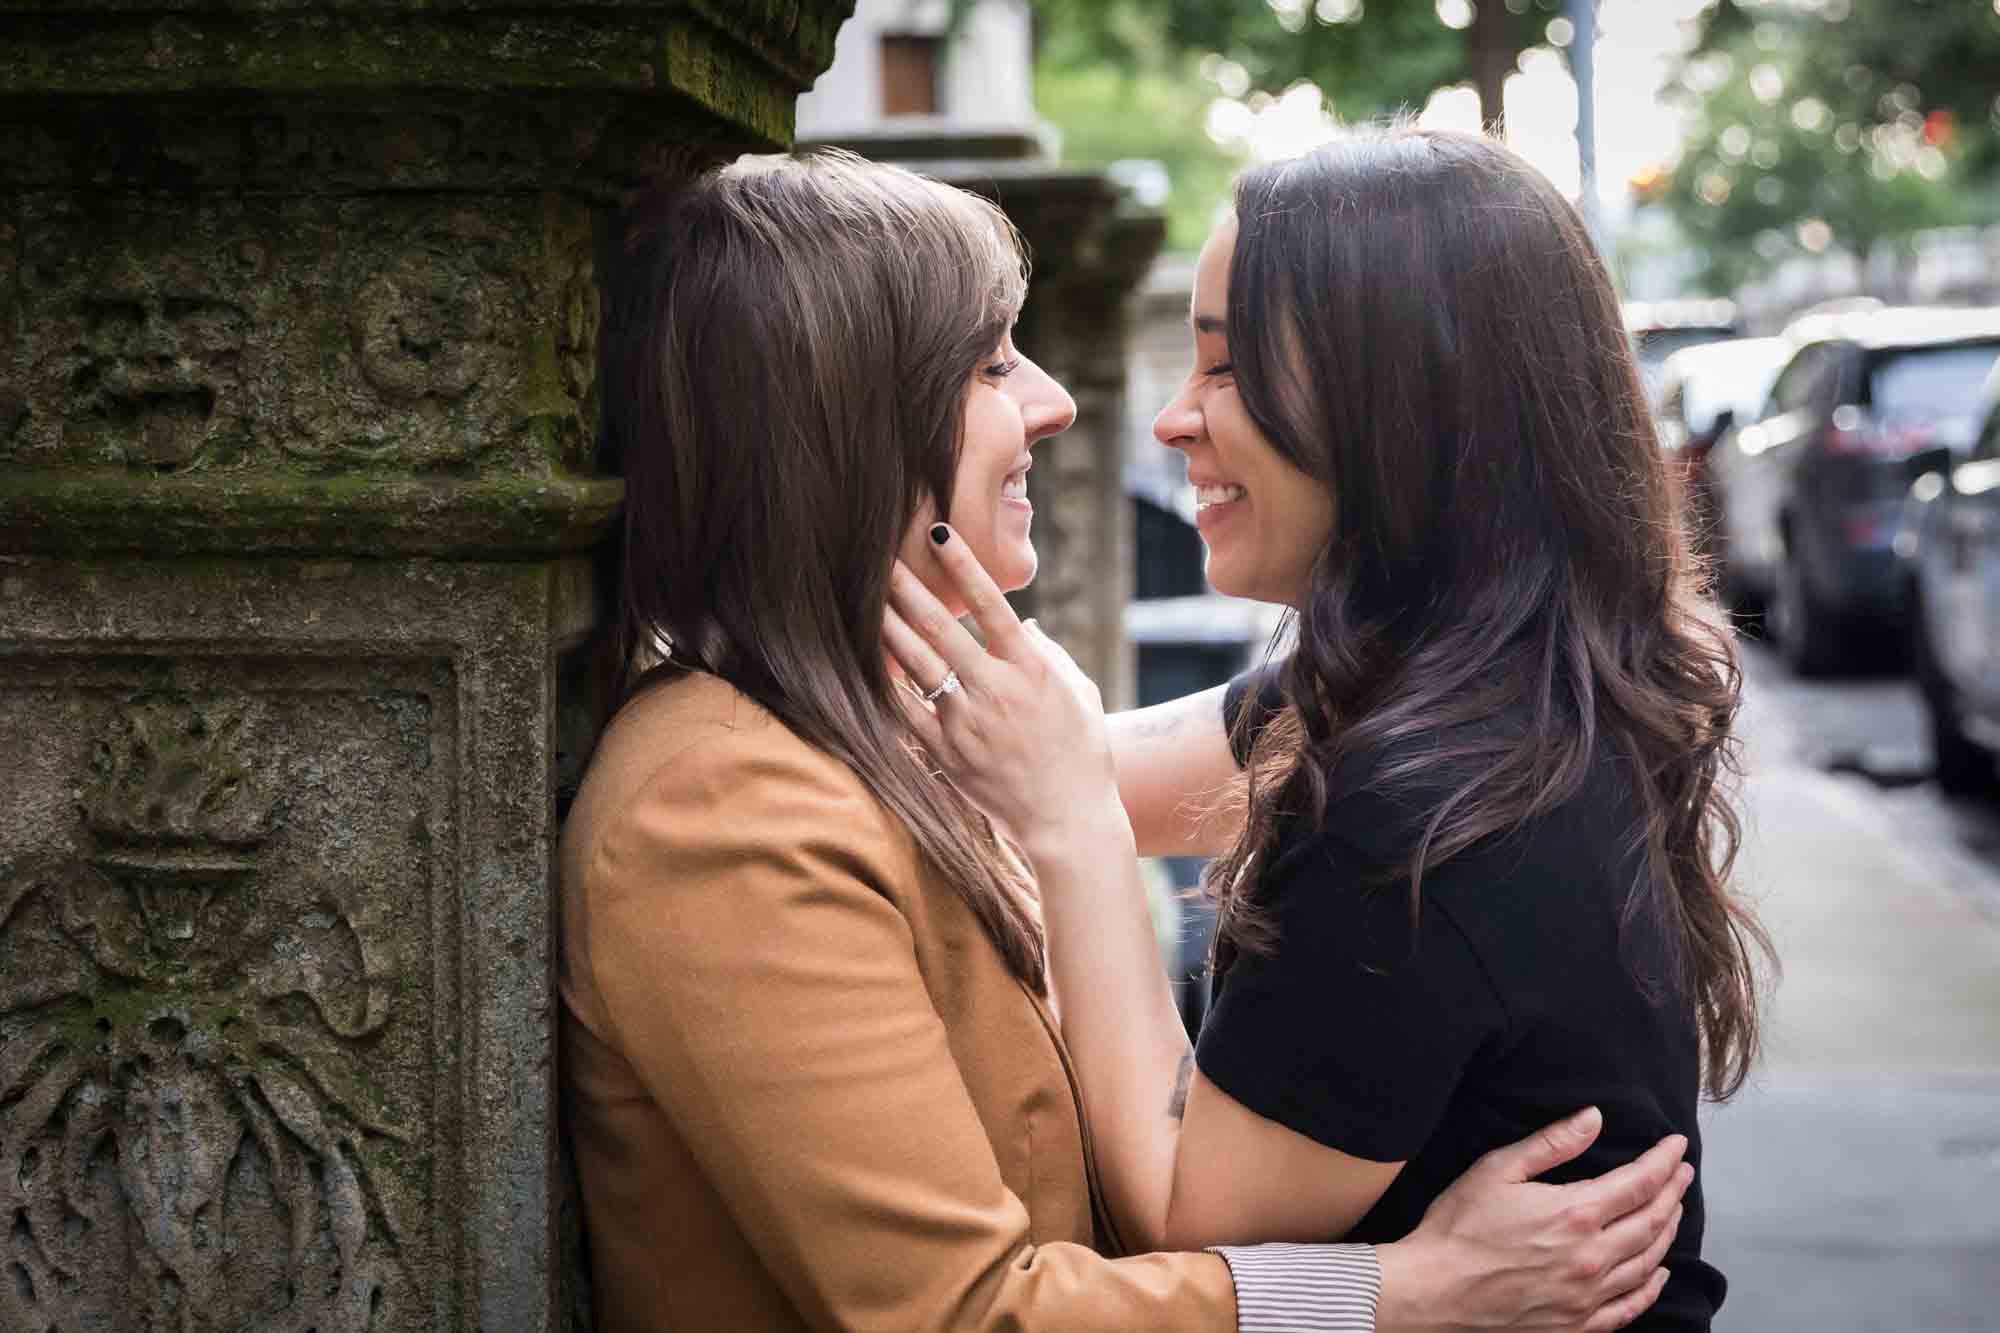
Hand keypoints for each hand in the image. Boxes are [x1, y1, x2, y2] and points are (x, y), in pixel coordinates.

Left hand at [881, 525, 1124, 854]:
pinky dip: (888, 686)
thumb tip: (1025, 625)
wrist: (1069, 821)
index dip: (964, 566)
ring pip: (917, 666)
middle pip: (942, 629)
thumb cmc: (1082, 756)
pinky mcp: (948, 754)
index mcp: (1032, 670)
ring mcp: (968, 723)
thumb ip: (1051, 655)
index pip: (992, 605)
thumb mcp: (1080, 696)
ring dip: (889, 629)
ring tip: (865, 600)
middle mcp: (996, 691)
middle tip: (881, 557)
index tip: (940, 533)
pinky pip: (908, 714)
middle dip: (909, 589)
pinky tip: (867, 661)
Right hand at [1375, 1108, 1692, 1332]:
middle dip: (1673, 1192)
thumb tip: (1594, 1117)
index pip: (1639, 1183)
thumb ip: (1552, 1143)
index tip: (1676, 1145)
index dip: (1663, 1161)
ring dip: (1668, 1233)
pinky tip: (1658, 1273)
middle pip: (1652, 1221)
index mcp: (1574, 1214)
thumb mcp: (1498, 1169)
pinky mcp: (1577, 1323)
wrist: (1434, 1289)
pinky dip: (1651, 1288)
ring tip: (1675, 1210)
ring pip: (1648, 1262)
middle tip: (1683, 1172)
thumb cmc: (1459, 1227)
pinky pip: (1629, 1307)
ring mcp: (1588, 1295)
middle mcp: (1591, 1257)